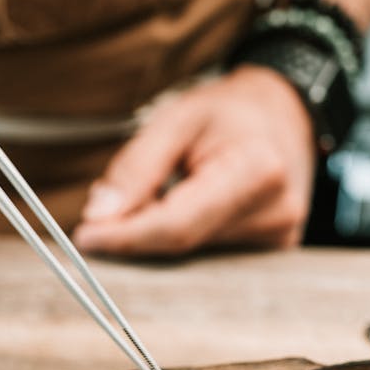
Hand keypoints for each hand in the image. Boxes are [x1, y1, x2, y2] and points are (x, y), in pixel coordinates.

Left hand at [73, 65, 316, 256]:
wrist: (285, 114)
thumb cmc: (229, 113)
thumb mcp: (177, 118)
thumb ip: (137, 167)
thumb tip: (100, 216)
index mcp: (257, 171)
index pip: (178, 224)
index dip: (126, 236)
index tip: (84, 237)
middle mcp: (276, 213)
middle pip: (182, 244)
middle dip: (134, 237)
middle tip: (98, 222)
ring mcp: (279, 237)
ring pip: (192, 255)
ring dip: (156, 237)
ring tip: (153, 199)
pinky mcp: (274, 250)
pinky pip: (209, 256)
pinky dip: (181, 240)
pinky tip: (178, 212)